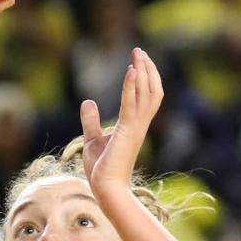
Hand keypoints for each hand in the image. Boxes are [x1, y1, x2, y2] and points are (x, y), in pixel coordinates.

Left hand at [80, 47, 162, 197]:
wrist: (105, 189)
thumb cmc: (100, 169)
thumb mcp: (92, 139)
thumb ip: (91, 120)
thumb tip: (88, 101)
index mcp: (134, 126)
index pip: (146, 96)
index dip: (145, 77)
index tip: (138, 60)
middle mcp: (140, 125)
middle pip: (151, 91)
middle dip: (147, 69)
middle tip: (139, 50)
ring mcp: (135, 128)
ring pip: (146, 94)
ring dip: (143, 72)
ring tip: (137, 53)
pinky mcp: (126, 132)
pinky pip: (131, 105)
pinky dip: (132, 87)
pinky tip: (131, 70)